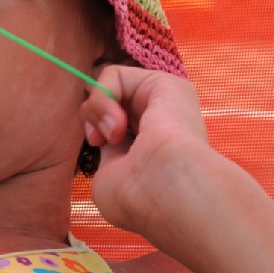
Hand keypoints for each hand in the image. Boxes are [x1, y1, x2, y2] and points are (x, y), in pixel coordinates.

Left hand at [81, 67, 273, 272]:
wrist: (182, 193)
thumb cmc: (150, 201)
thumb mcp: (109, 178)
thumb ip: (101, 145)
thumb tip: (93, 117)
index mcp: (147, 146)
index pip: (107, 121)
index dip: (91, 125)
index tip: (95, 142)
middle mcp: (156, 120)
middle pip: (103, 98)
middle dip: (91, 116)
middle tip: (107, 139)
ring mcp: (163, 102)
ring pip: (105, 83)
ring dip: (95, 109)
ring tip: (117, 134)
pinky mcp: (169, 84)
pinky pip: (112, 72)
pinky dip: (103, 98)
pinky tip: (122, 125)